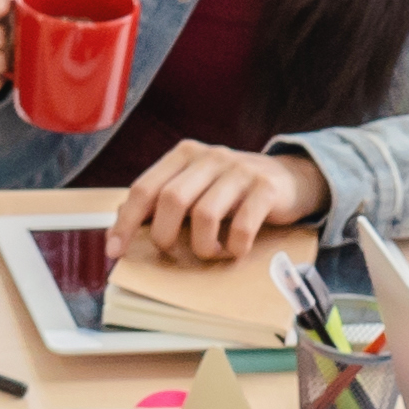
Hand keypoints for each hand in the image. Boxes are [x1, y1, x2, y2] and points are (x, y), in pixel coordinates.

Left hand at [120, 140, 323, 261]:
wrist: (292, 179)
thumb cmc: (234, 190)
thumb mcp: (198, 186)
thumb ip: (165, 198)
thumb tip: (123, 225)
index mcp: (185, 154)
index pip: (144, 188)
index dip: (126, 221)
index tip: (116, 250)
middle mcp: (210, 157)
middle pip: (171, 200)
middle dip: (165, 236)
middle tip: (173, 254)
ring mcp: (239, 170)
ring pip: (204, 214)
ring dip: (202, 246)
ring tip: (210, 253)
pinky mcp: (266, 188)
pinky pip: (241, 225)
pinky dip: (234, 247)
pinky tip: (235, 250)